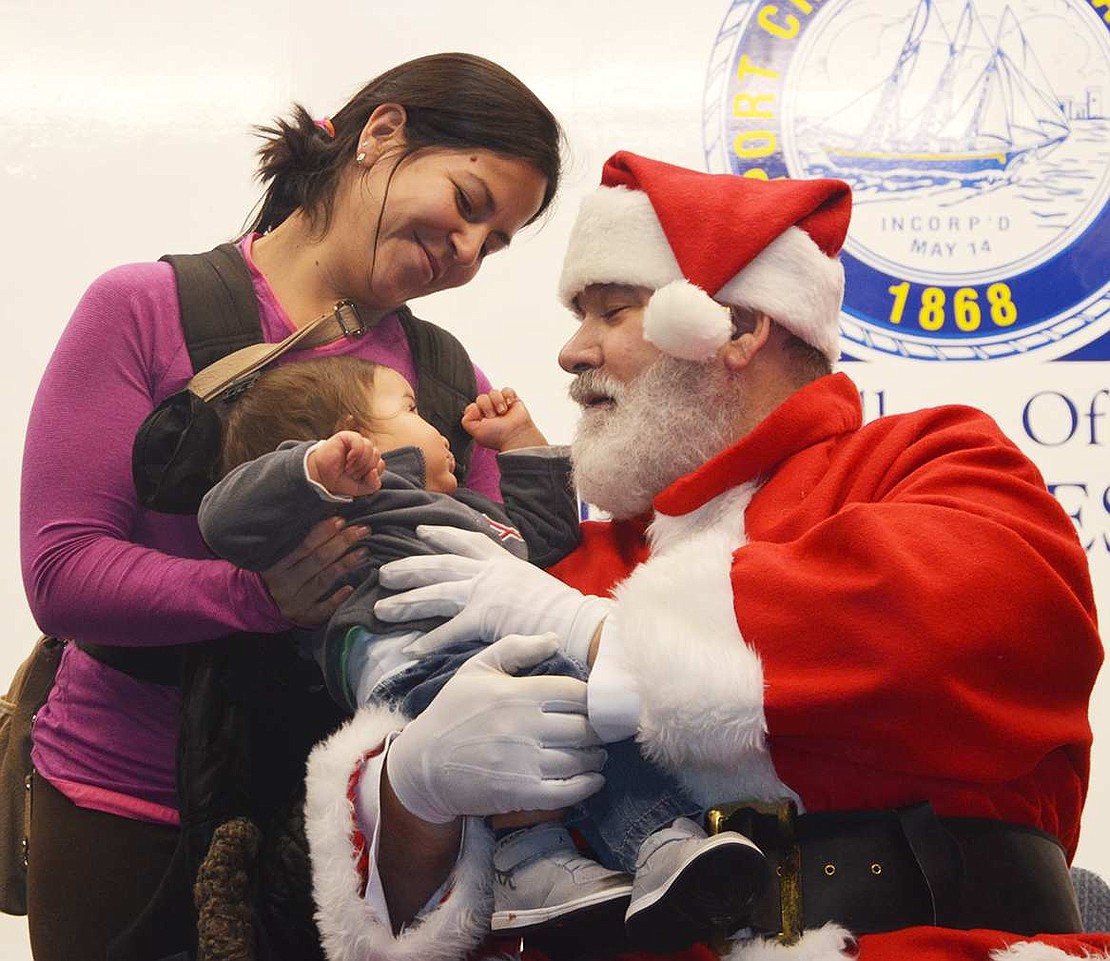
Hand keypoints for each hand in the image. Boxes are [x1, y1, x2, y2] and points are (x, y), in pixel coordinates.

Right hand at [260, 517, 367, 625]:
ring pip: (323, 581)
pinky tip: (350, 588)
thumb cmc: (272, 573)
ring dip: (345, 564)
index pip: (303, 546)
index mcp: (276, 564)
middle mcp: (286, 583)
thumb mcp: (274, 557)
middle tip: (362, 530)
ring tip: (363, 551)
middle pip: (318, 560)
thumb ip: (295, 543)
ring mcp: (295, 601)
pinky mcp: (304, 616)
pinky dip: (336, 599)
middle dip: (342, 543)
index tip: (341, 520)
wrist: (254, 605)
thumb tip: (327, 519)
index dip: (324, 532)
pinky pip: (323, 609)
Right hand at [307, 430, 384, 496]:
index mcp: (369, 459)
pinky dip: (356, 453)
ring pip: (370, 449)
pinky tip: (348, 459)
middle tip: (350, 473)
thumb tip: (374, 471)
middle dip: (363, 469)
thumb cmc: (341, 480)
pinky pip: (360, 442)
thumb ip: (373, 484)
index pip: (380, 464)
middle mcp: (364, 448)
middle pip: (376, 456)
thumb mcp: (361, 488)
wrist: (322, 477)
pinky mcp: (346, 436)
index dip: (370, 474)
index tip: (357, 478)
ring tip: (348, 467)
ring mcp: (356, 441)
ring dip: (359, 463)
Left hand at [375, 525, 612, 661]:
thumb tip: (505, 591)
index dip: (441, 535)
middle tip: (383, 573)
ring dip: (406, 602)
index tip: (420, 532)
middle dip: (409, 568)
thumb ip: (513, 582)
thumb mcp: (534, 582)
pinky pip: (449, 630)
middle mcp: (489, 572)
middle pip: (439, 565)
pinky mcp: (484, 616)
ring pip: (435, 593)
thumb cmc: (561, 608)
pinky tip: (410, 649)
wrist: (575, 621)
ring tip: (381, 609)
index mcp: (502, 561)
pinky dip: (429, 640)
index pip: (466, 541)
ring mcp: (485, 592)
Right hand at [386, 633, 605, 823]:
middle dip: (598, 730)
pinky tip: (593, 778)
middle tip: (602, 731)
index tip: (596, 705)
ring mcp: (523, 762)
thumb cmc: (451, 713)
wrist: (421, 766)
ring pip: (580, 759)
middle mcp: (523, 726)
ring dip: (595, 757)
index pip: (575, 693)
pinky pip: (568, 790)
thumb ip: (516, 648)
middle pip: (584, 727)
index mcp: (516, 693)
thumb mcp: (475, 669)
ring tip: (596, 753)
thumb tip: (555, 638)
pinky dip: (588, 784)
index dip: (592, 699)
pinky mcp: (521, 793)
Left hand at [461, 387, 546, 451]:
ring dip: (498, 402)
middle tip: (494, 418)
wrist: (516, 435)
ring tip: (503, 412)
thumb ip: (466, 420)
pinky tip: (510, 405)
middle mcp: (490, 411)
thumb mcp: (475, 432)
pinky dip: (508, 396)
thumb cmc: (497, 436)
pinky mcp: (513, 400)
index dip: (476, 410)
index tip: (484, 420)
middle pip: (481, 398)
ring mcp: (501, 405)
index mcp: (480, 419)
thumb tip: (473, 407)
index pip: (472, 406)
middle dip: (487, 407)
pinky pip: (506, 390)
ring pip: (493, 392)